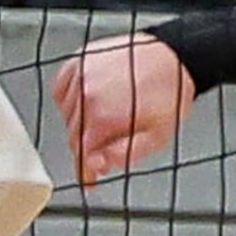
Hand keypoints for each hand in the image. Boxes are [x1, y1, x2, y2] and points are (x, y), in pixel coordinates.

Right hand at [53, 32, 195, 185]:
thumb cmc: (169, 93)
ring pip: (66, 113)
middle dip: (88, 145)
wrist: (174, 57)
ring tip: (103, 118)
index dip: (86, 171)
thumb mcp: (156, 137)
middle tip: (106, 147)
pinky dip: (70, 99)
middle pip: (74, 134)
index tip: (89, 179)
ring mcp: (81, 74)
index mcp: (103, 115)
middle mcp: (87, 94)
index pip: (81, 153)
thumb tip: (97, 166)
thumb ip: (122, 155)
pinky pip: (61, 89)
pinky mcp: (80, 59)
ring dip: (79, 122)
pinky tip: (87, 101)